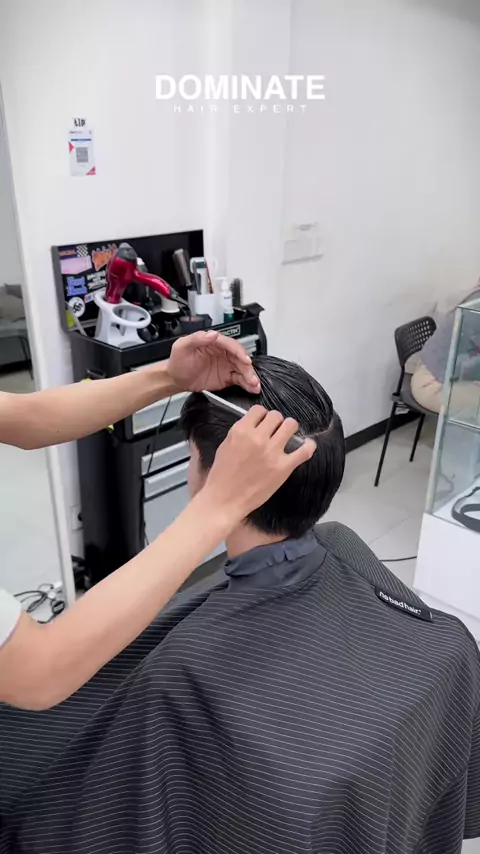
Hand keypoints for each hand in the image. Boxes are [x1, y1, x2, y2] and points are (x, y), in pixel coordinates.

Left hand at [168, 330, 259, 393]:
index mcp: (214, 342)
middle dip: (248, 367)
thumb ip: (197, 339)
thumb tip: (212, 334)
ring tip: (255, 385)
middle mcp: (223, 352)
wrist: (176, 378)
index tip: (245, 360)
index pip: (230, 344)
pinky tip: (253, 388)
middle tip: (252, 376)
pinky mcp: (227, 376)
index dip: (239, 352)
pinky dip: (247, 384)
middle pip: (240, 357)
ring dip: (250, 376)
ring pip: (243, 369)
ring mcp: (226, 365)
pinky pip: (240, 379)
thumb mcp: (182, 347)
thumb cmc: (178, 361)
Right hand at [201, 406, 315, 521]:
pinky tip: (307, 444)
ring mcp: (272, 452)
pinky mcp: (284, 467)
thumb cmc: (222, 475)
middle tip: (274, 431)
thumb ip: (240, 432)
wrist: (225, 500)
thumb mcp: (225, 446)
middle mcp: (258, 438)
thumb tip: (255, 424)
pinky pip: (304, 450)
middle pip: (276, 416)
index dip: (262, 415)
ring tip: (287, 436)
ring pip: (290, 425)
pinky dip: (309, 446)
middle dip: (275, 422)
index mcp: (241, 431)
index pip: (259, 410)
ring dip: (289, 429)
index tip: (263, 422)